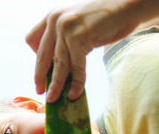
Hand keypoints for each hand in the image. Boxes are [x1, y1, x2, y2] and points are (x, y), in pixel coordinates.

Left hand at [25, 0, 140, 102]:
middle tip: (40, 91)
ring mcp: (66, 29)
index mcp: (51, 16)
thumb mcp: (75, 22)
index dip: (35, 56)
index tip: (42, 69)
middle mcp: (55, 21)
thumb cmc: (104, 17)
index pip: (31, 40)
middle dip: (39, 76)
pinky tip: (74, 94)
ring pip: (57, 65)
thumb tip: (54, 65)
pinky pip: (75, 67)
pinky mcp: (79, 38)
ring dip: (55, 85)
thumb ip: (62, 37)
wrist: (127, 5)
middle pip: (41, 56)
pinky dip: (75, 83)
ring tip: (52, 99)